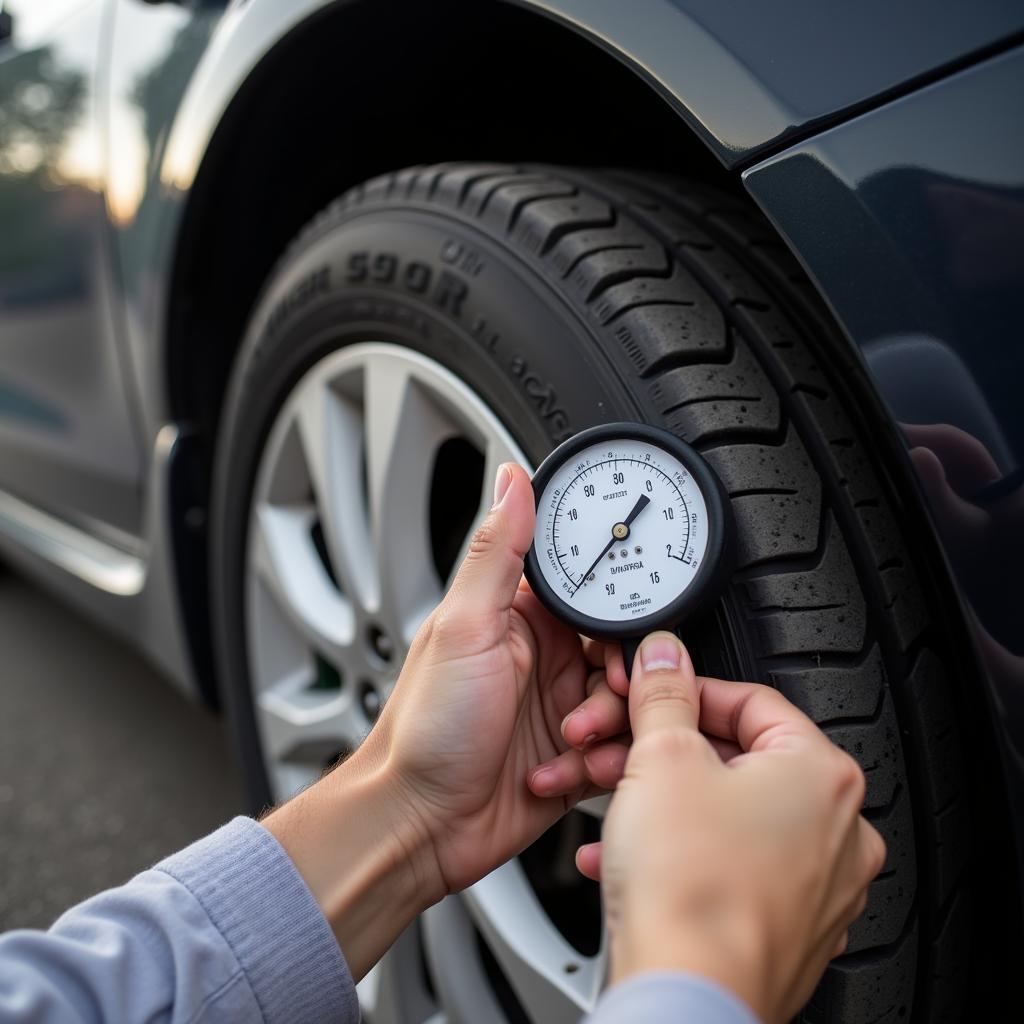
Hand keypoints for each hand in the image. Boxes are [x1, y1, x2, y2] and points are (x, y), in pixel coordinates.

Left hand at [264, 463, 627, 977]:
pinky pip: (617, 751)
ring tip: (570, 740)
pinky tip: (565, 771)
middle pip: (622, 650)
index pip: (592, 591)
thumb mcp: (464, 627)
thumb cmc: (425, 729)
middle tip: (602, 692)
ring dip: (609, 726)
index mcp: (522, 618)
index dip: (618, 610)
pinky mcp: (572, 757)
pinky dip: (602, 763)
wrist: (417, 826)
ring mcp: (559, 710)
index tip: (622, 632)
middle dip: (622, 677)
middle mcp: (546, 659)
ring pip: (628, 704)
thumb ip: (497, 552)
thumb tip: (513, 479)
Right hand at [579, 631, 885, 1023]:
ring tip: (610, 810)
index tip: (649, 697)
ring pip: (723, 815)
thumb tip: (665, 658)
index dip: (684, 693)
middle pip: (733, 760)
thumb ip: (663, 694)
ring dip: (657, 805)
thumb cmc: (690, 890)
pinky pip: (726, 867)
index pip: (749, 700)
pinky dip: (677, 855)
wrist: (685, 996)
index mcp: (822, 774)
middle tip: (615, 754)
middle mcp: (835, 830)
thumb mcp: (662, 758)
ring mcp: (816, 885)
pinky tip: (627, 860)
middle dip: (657, 754)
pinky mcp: (788, 927)